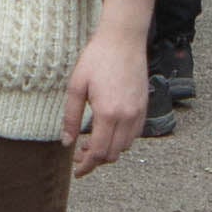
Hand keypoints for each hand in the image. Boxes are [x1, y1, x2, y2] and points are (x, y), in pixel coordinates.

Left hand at [63, 22, 148, 178]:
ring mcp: (138, 112)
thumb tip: (67, 143)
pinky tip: (107, 131)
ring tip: (91, 142)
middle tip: (79, 155)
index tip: (77, 172)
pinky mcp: (144, 107)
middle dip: (95, 160)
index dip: (86, 166)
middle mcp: (126, 117)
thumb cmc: (96, 59)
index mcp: (107, 113)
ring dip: (108, 150)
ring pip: (124, 146)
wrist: (123, 39)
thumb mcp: (76, 87)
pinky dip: (121, 140)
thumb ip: (71, 118)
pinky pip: (134, 134)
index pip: (98, 152)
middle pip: (112, 154)